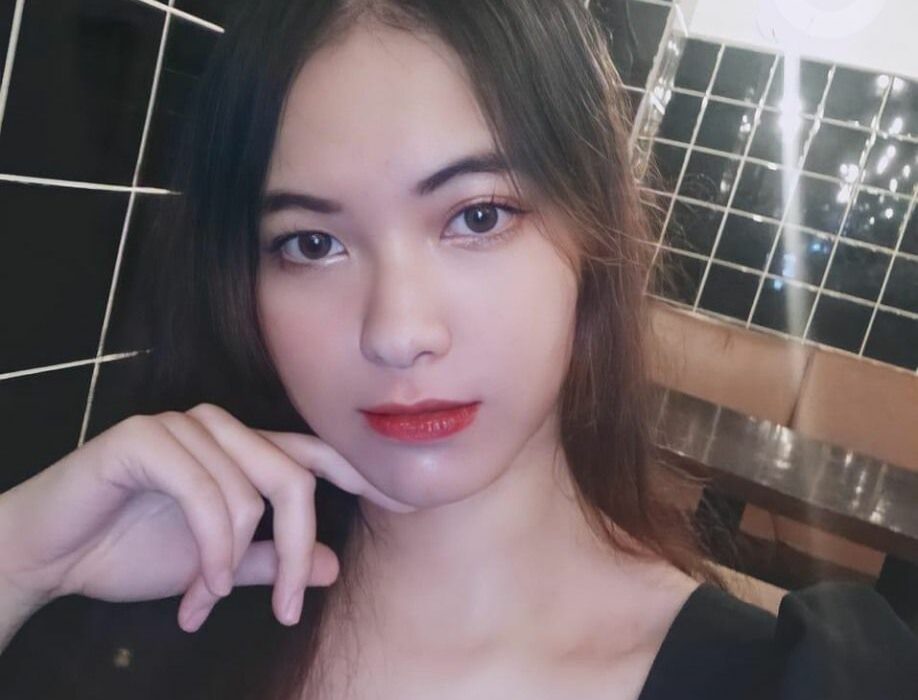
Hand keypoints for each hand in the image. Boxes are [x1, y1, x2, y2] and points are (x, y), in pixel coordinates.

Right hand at [0, 403, 413, 632]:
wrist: (49, 553)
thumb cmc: (131, 550)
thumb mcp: (217, 566)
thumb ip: (272, 561)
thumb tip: (336, 568)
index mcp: (241, 449)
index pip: (316, 454)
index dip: (365, 475)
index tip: (406, 504)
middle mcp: (219, 428)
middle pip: (295, 479)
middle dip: (299, 551)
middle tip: (288, 610)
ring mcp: (183, 427)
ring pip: (251, 492)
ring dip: (236, 562)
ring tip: (206, 598)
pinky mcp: (146, 439)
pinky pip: (207, 493)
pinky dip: (210, 551)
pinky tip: (197, 589)